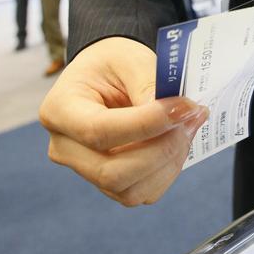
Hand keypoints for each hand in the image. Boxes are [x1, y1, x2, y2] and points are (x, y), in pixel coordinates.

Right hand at [39, 37, 209, 205]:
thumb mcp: (131, 59)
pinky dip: (169, 170)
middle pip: (112, 172)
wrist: (109, 75)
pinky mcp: (110, 184)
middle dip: (163, 148)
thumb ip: (150, 85)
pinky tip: (178, 141)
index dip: (147, 124)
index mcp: (59, 110)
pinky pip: (143, 193)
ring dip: (170, 161)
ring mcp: (85, 171)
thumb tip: (176, 115)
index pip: (99, 131)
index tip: (186, 106)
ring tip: (189, 125)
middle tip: (193, 115)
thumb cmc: (115, 63)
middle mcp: (64, 147)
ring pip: (130, 190)